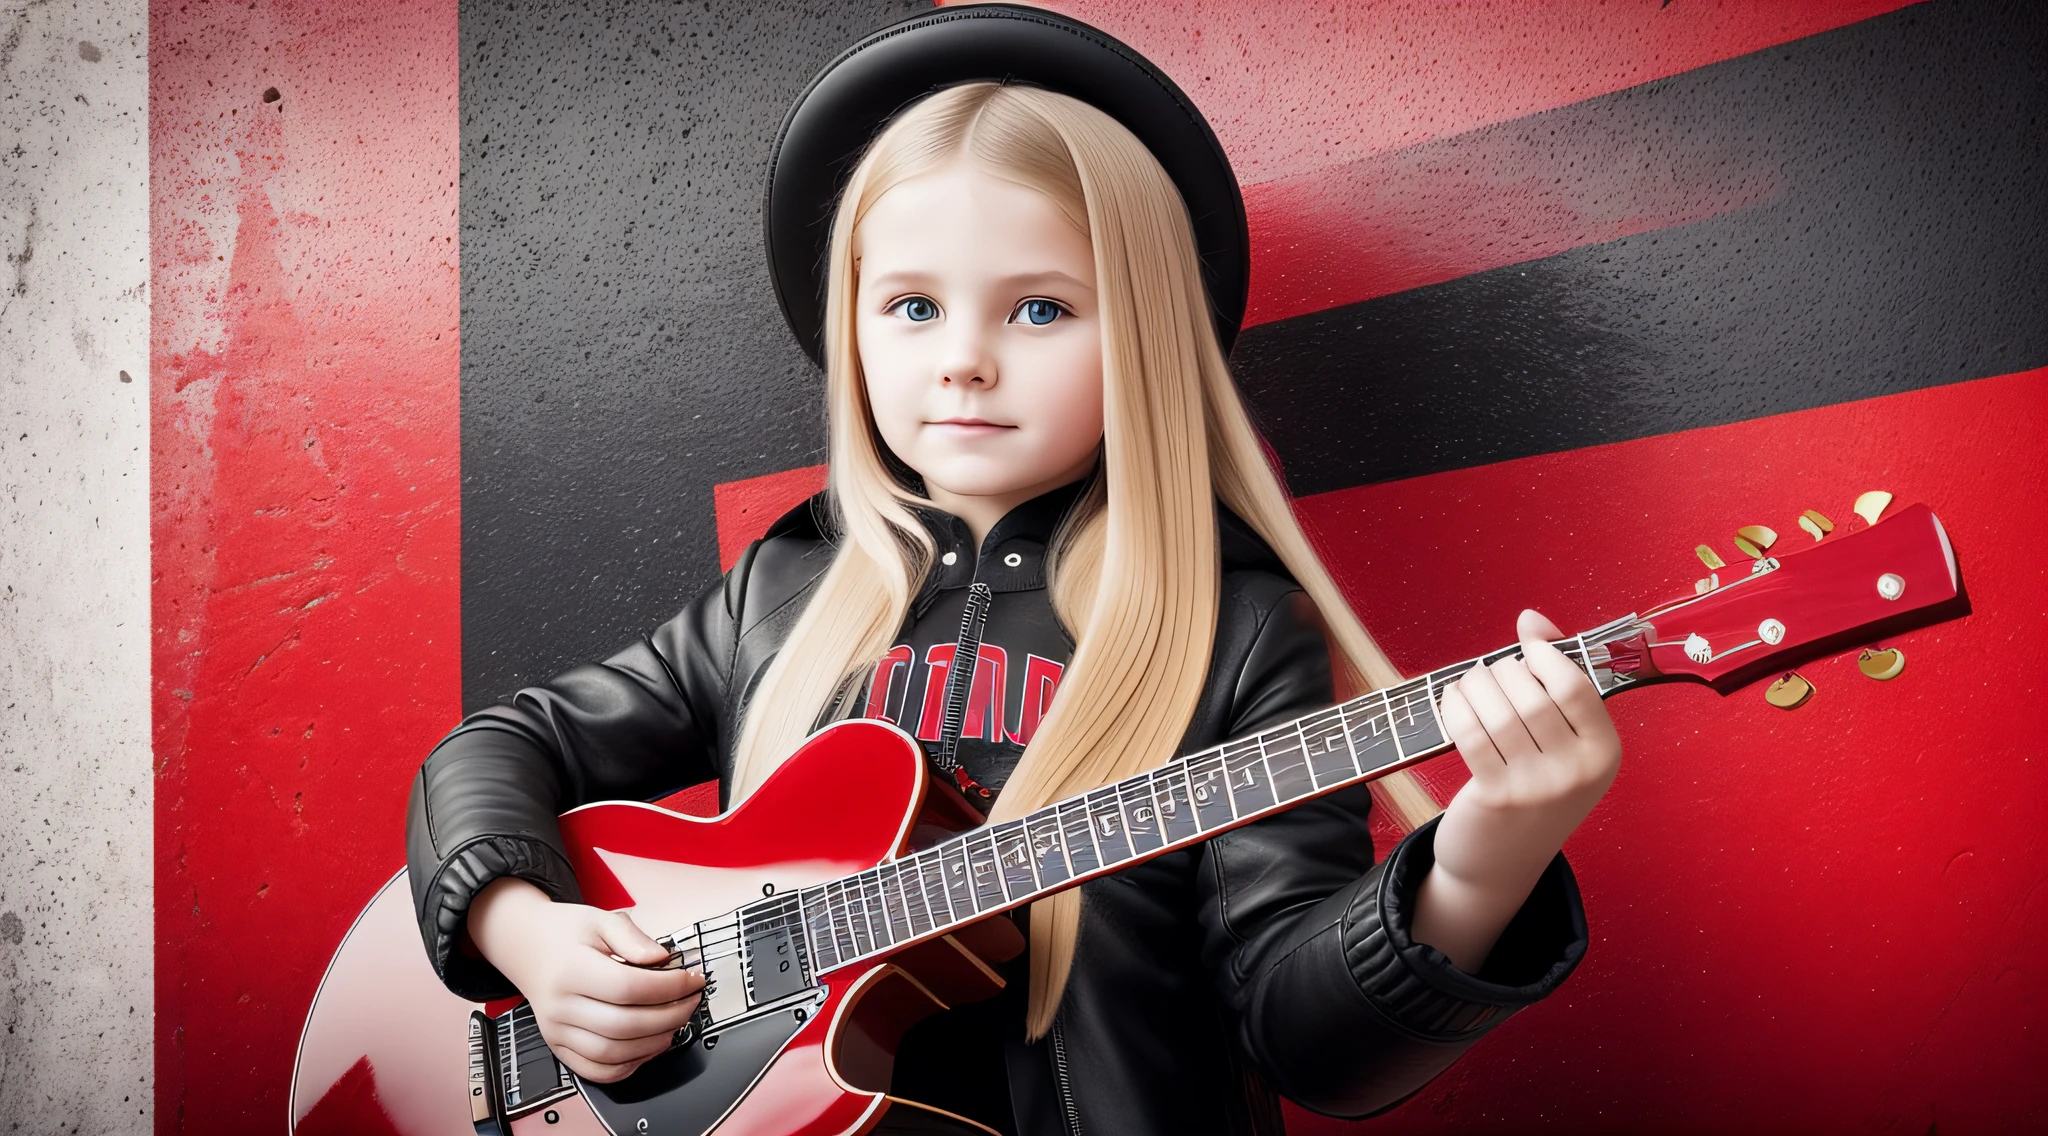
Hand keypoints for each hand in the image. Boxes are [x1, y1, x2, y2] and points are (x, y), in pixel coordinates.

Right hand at [467, 877, 704, 1082]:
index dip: (670, 987)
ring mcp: (557, 1032)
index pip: (629, 988)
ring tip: (675, 1023)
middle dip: (671, 1016)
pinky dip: (628, 1066)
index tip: (692, 979)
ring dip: (654, 1044)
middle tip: (691, 1001)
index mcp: (571, 970)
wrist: (527, 947)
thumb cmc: (565, 934)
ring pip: (613, 1054)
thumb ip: (632, 937)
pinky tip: (648, 1046)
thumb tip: (661, 958)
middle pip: (625, 1025)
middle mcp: (561, 1006)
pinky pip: (597, 1071)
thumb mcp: (599, 919)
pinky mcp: (558, 1047)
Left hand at [1412, 609, 1621, 971]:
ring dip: (1475, 684)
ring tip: (1469, 685)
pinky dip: (1456, 705)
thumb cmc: (1532, 788)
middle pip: (1532, 692)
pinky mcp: (1496, 796)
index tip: (1525, 641)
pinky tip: (1452, 699)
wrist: (1500, 864)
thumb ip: (1555, 679)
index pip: (1576, 684)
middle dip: (1503, 670)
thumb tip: (1532, 617)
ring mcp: (1537, 787)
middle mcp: (1577, 772)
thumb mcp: (1561, 744)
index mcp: (1604, 753)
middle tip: (1491, 675)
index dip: (1545, 653)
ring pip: (1499, 708)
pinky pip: (1470, 731)